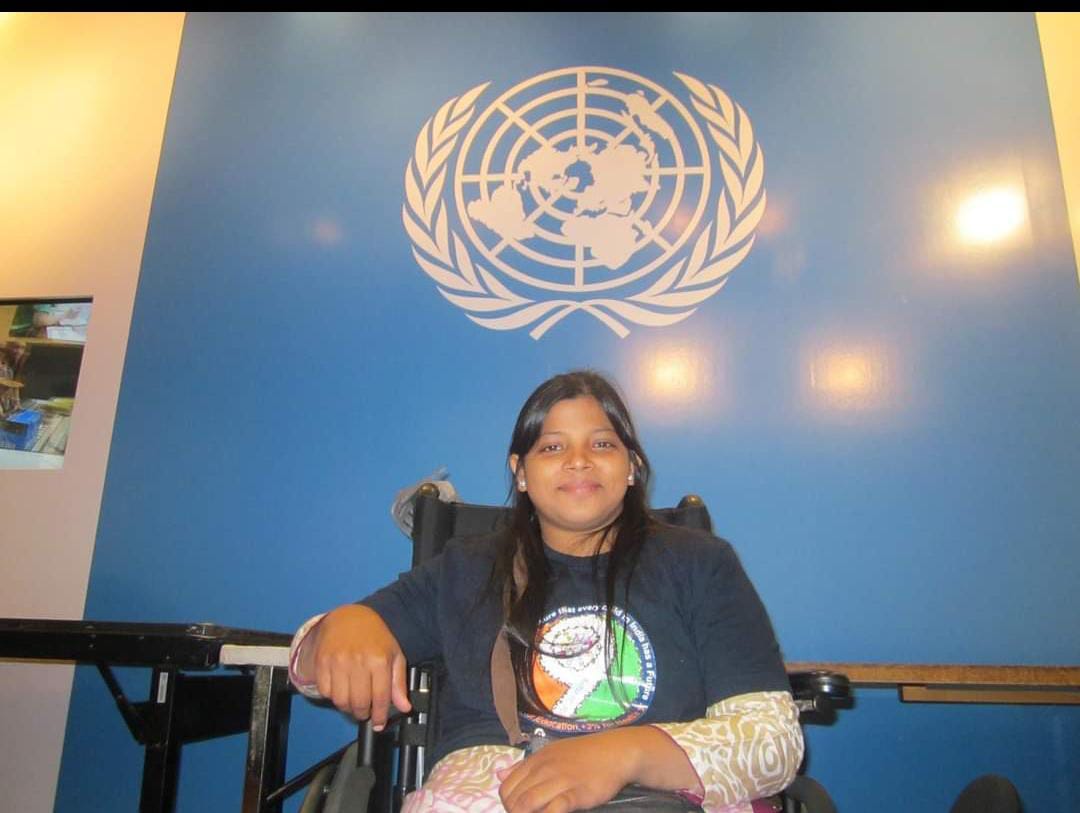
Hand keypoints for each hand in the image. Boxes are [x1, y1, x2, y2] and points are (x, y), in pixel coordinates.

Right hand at [297, 604, 410, 728]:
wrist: (351, 617)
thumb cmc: (375, 637)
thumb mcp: (394, 656)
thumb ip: (399, 684)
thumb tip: (404, 707)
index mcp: (379, 660)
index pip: (380, 698)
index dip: (380, 715)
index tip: (379, 723)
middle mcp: (358, 661)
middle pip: (359, 702)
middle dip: (363, 713)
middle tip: (365, 712)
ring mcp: (338, 661)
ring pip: (341, 700)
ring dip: (347, 707)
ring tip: (353, 701)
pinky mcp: (322, 662)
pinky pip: (325, 691)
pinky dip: (332, 696)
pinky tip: (340, 688)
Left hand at [495, 730, 636, 812]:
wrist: (615, 752)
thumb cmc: (583, 754)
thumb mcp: (550, 754)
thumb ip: (524, 767)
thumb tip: (499, 775)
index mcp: (535, 760)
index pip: (506, 788)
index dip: (507, 805)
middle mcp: (544, 769)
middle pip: (515, 800)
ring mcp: (559, 781)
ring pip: (528, 804)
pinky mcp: (576, 793)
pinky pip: (554, 809)